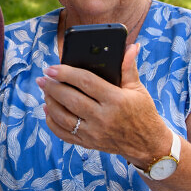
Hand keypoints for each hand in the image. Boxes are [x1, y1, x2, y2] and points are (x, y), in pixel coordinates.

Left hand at [38, 43, 171, 163]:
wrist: (147, 144)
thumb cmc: (142, 112)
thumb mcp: (138, 89)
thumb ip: (129, 67)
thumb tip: (131, 46)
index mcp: (116, 100)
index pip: (86, 82)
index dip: (66, 73)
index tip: (52, 68)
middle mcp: (103, 118)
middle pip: (71, 100)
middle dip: (53, 87)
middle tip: (43, 77)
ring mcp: (94, 133)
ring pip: (63, 117)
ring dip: (50, 102)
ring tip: (45, 90)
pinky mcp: (89, 144)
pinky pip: (64, 134)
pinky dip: (52, 121)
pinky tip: (48, 109)